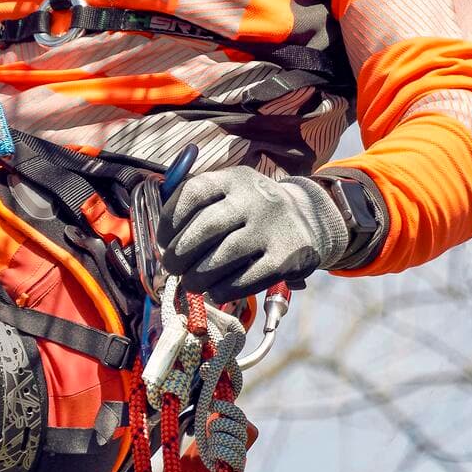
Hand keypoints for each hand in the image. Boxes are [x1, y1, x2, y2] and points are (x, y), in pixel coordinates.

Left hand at [157, 166, 354, 301]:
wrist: (310, 219)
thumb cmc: (252, 213)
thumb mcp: (231, 195)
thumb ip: (199, 210)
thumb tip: (164, 246)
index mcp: (235, 178)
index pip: (192, 193)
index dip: (169, 220)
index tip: (162, 241)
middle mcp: (255, 197)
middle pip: (206, 227)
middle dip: (180, 253)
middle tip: (173, 268)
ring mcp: (273, 226)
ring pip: (224, 256)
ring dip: (198, 276)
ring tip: (191, 283)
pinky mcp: (288, 257)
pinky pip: (247, 279)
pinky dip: (224, 290)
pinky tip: (215, 292)